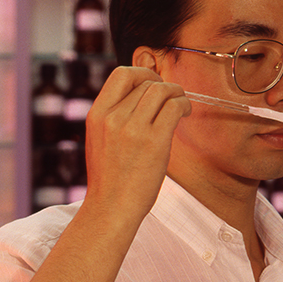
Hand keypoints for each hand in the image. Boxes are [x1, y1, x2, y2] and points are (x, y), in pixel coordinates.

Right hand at [83, 66, 190, 220]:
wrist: (111, 208)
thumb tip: (141, 101)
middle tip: (173, 96)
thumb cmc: (110, 180)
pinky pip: (173, 107)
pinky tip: (185, 113)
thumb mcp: (100, 141)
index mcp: (97, 114)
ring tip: (182, 105)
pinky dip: (184, 104)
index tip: (153, 83)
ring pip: (161, 90)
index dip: (142, 74)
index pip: (121, 74)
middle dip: (163, 85)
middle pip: (145, 82)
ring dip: (177, 92)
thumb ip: (115, 119)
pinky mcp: (154, 141)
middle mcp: (113, 117)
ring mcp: (133, 128)